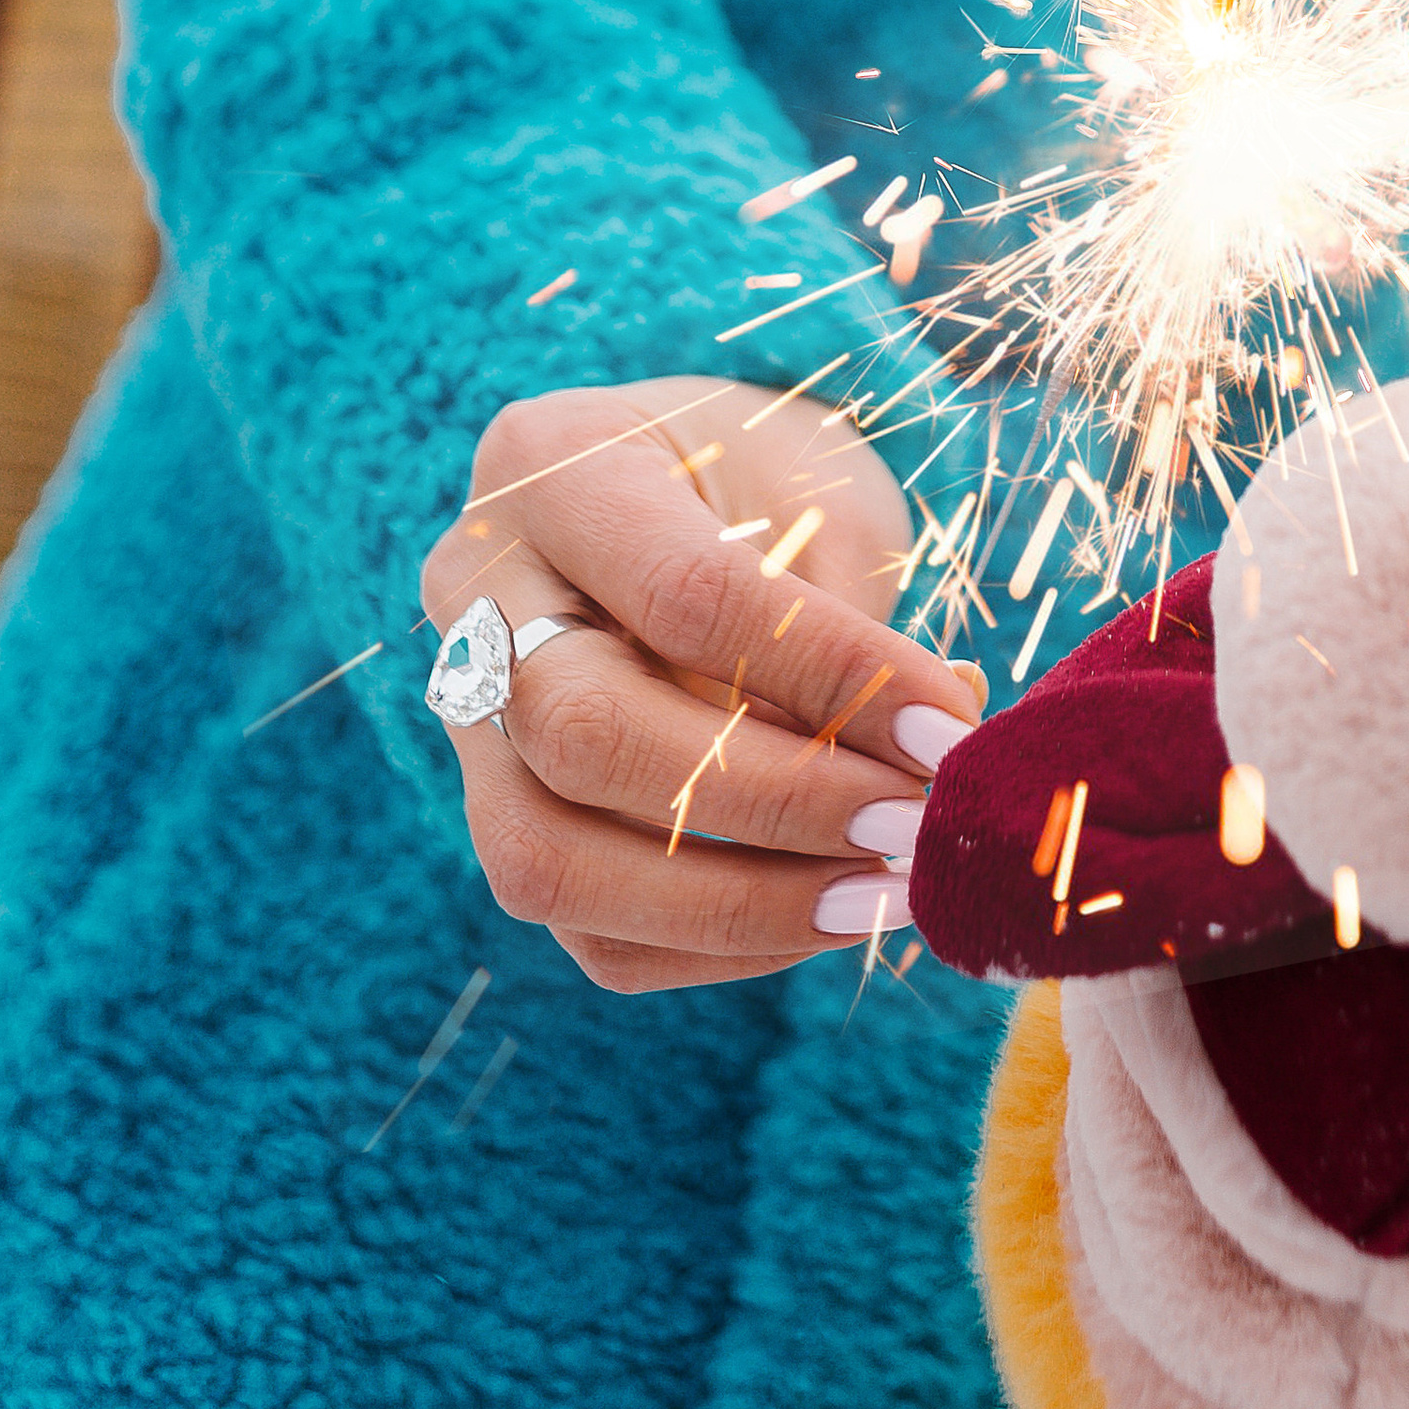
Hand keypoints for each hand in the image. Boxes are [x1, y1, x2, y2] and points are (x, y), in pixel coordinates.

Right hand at [419, 373, 980, 991]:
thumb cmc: (764, 483)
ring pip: (549, 860)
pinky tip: (823, 914)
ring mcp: (461, 714)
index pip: (684, 595)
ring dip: (737, 905)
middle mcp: (475, 588)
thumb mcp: (818, 495)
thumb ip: (850, 625)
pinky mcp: (498, 815)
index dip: (828, 677)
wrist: (679, 490)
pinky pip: (583, 927)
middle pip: (585, 736)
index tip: (947, 732)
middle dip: (773, 802)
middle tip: (910, 827)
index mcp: (557, 463)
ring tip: (881, 896)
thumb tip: (927, 760)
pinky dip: (714, 945)